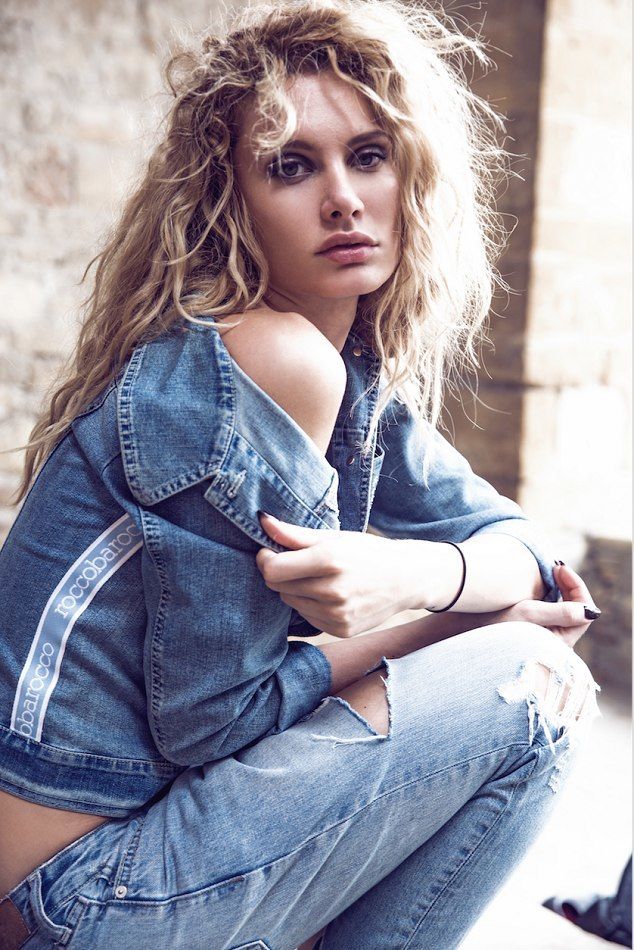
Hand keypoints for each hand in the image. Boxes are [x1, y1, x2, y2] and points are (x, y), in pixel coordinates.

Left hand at [255, 512, 417, 637]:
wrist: (407, 578)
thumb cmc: (368, 552)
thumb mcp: (334, 537)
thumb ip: (294, 534)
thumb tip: (262, 522)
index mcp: (330, 560)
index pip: (273, 569)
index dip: (265, 559)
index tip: (270, 551)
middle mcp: (333, 590)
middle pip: (278, 586)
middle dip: (280, 573)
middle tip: (297, 563)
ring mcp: (337, 614)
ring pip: (290, 602)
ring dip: (295, 589)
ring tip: (318, 578)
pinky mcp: (340, 630)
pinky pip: (307, 617)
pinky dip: (310, 605)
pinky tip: (329, 594)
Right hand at [489, 562, 599, 648]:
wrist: (465, 633)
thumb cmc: (494, 626)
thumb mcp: (527, 615)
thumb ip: (561, 612)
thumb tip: (591, 612)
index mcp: (559, 643)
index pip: (583, 613)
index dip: (576, 586)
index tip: (559, 567)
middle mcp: (555, 643)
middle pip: (575, 611)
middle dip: (568, 587)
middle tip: (554, 566)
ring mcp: (545, 637)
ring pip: (563, 610)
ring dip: (558, 590)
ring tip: (547, 573)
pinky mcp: (533, 632)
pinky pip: (550, 612)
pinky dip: (548, 597)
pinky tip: (537, 586)